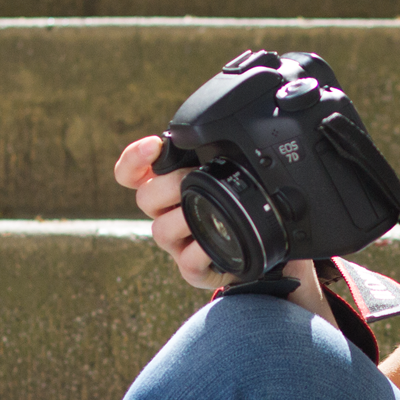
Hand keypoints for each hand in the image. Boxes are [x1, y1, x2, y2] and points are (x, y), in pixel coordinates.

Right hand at [114, 135, 331, 320]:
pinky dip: (199, 250)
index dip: (134, 159)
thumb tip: (233, 130)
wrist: (267, 255)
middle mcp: (168, 215)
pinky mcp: (194, 269)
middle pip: (144, 198)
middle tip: (195, 177)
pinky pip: (187, 260)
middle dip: (167, 184)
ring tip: (209, 210)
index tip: (153, 146)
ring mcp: (179, 244)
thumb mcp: (231, 179)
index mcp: (170, 190)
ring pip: (160, 229)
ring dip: (183, 217)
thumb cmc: (244, 211)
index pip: (132, 174)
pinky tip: (213, 243)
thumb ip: (219, 156)